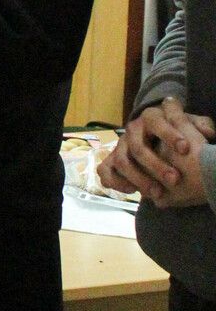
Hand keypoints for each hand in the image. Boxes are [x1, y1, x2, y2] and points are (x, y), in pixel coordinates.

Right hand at [98, 98, 215, 206]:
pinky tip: (132, 191)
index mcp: (151, 117)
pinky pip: (105, 172)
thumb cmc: (177, 133)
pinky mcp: (111, 161)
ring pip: (122, 162)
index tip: (185, 149)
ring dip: (139, 179)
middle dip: (156, 165)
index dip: (169, 135)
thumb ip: (201, 127)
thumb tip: (208, 134)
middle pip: (138, 147)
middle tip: (175, 180)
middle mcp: (132, 130)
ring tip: (158, 193)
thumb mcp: (191, 126)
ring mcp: (120, 146)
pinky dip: (116, 182)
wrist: (157, 138)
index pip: (156, 122)